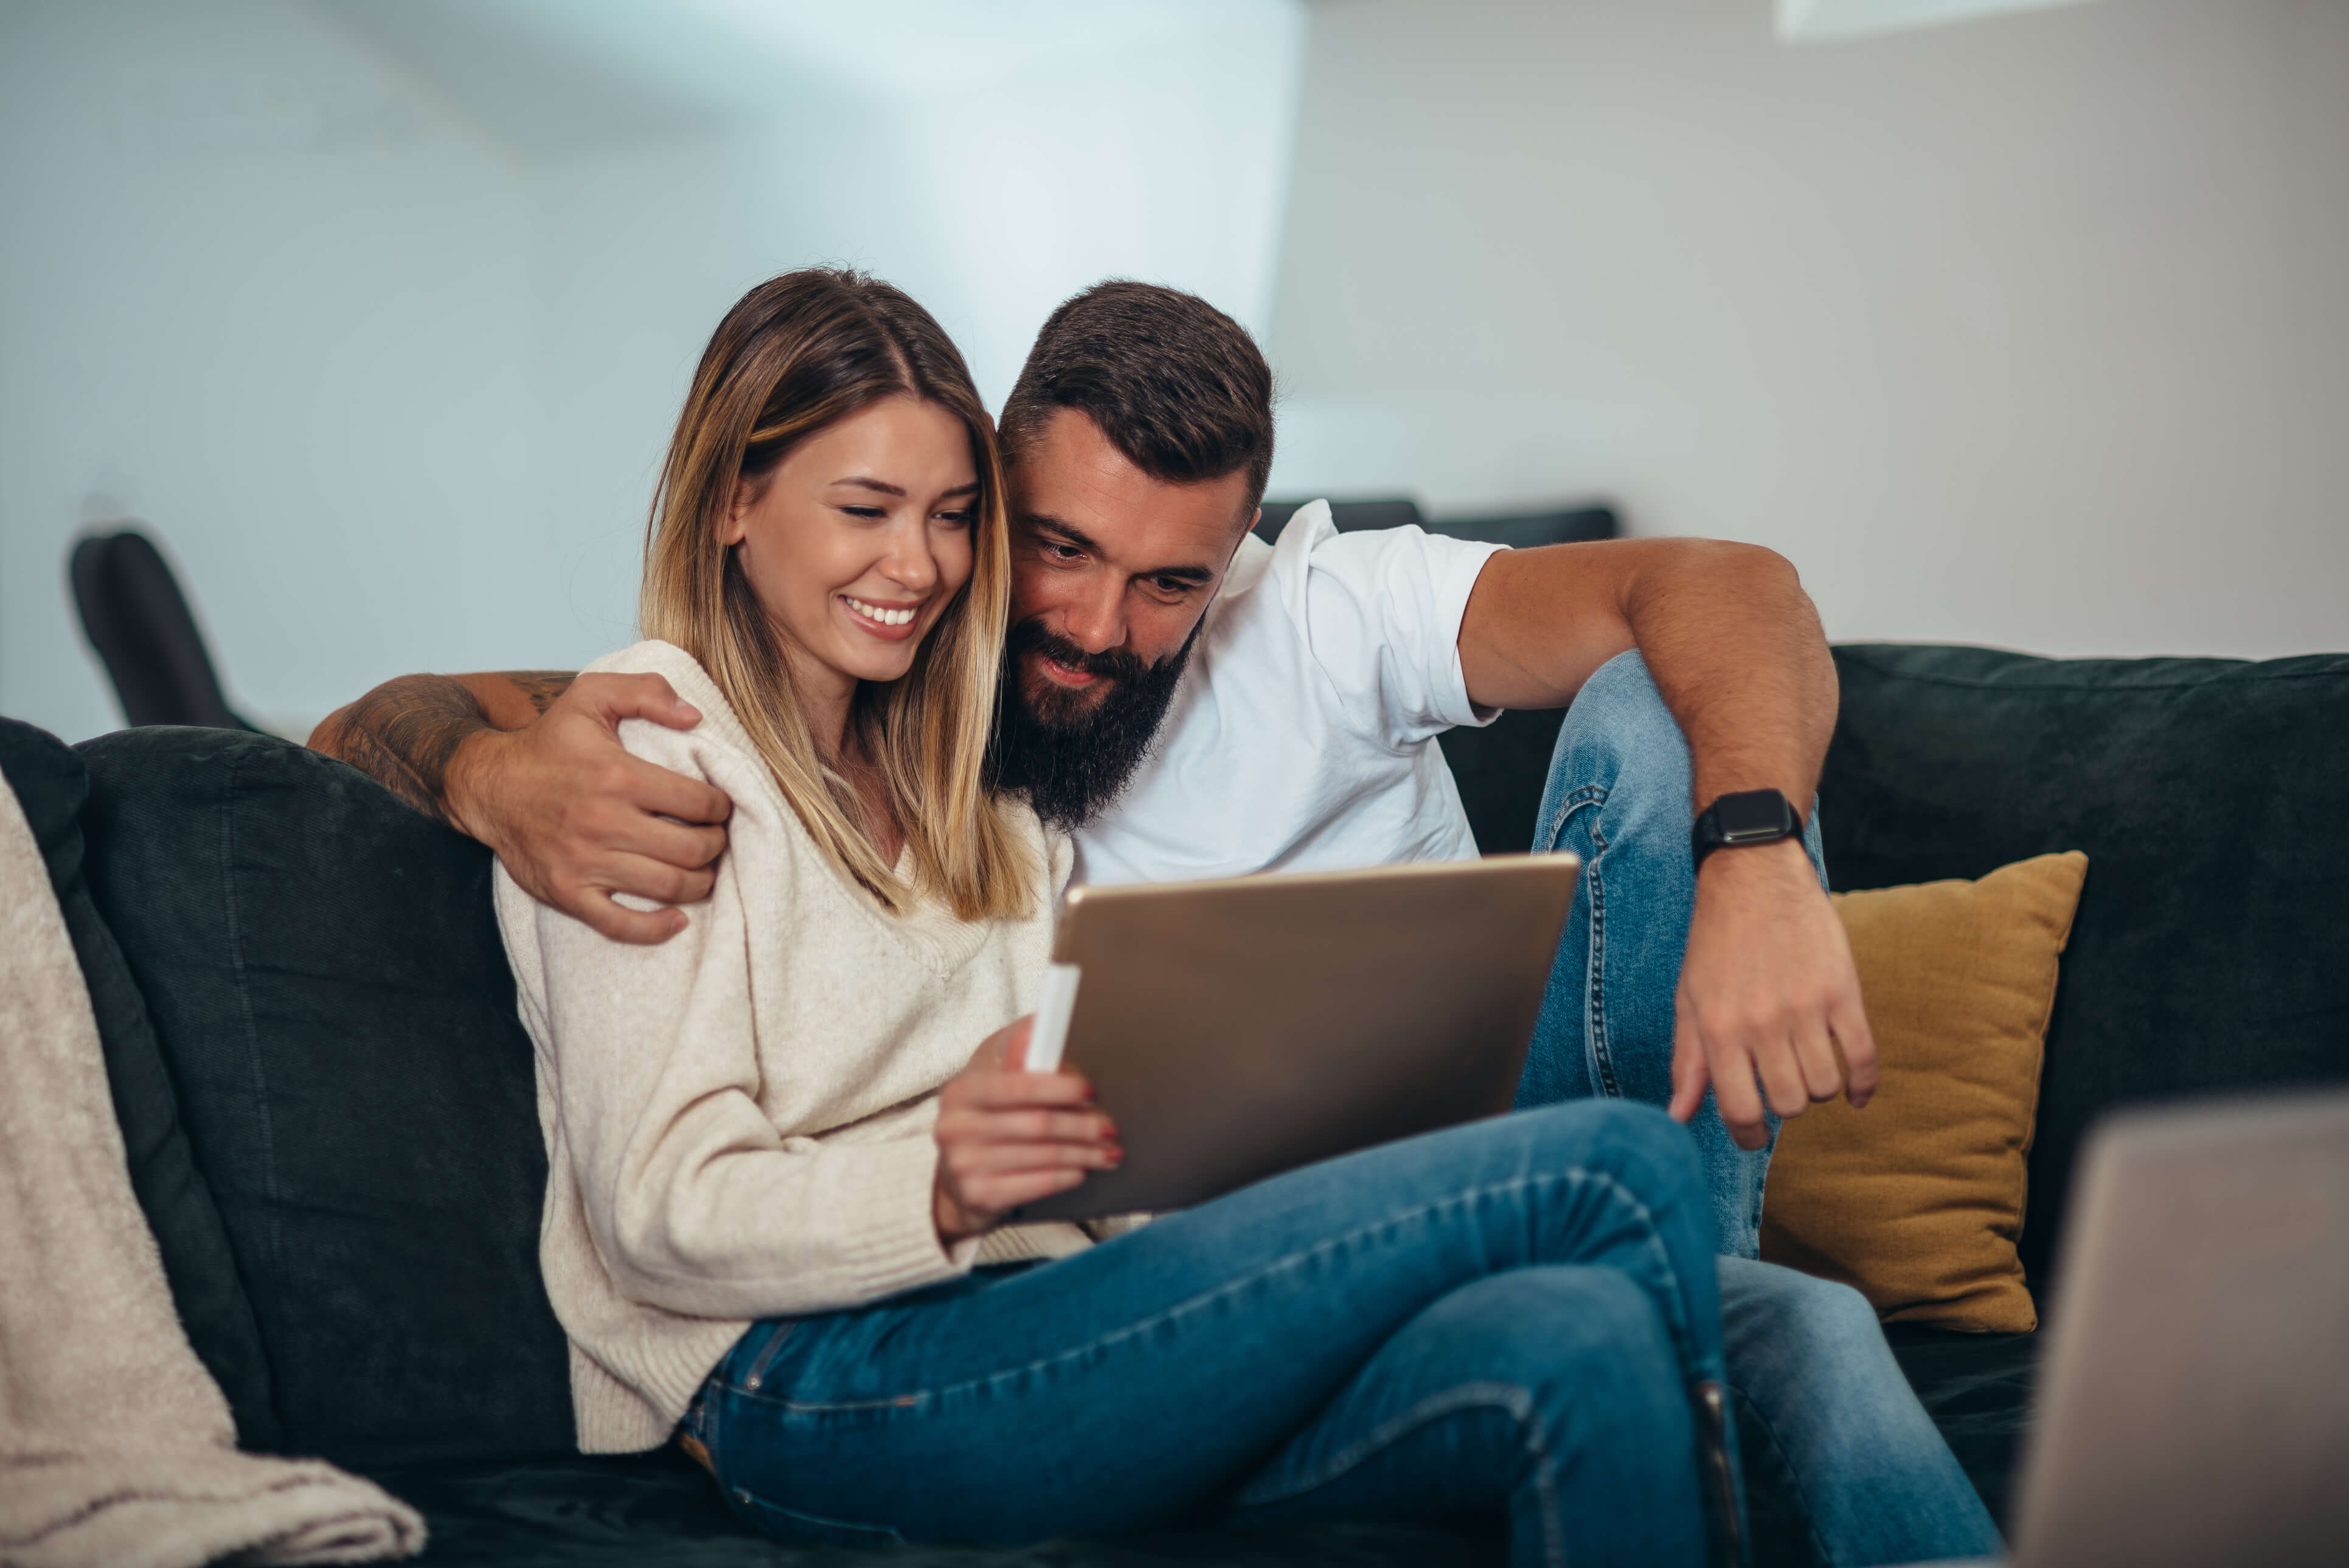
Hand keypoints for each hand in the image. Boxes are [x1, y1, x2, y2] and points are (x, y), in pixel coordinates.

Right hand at [445, 673, 732, 944]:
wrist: (487, 785)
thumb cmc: (548, 742)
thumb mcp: (591, 696)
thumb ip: (646, 693)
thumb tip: (696, 717)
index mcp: (617, 776)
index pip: (697, 802)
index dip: (721, 806)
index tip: (720, 805)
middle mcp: (603, 822)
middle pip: (691, 849)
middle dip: (716, 845)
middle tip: (715, 837)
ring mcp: (585, 863)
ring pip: (668, 887)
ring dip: (700, 883)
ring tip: (703, 868)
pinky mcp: (568, 892)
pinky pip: (621, 925)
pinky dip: (656, 928)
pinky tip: (676, 919)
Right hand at [933, 1018, 1120, 1245]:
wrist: (958, 1181)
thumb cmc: (987, 1118)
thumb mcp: (993, 1078)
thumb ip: (1016, 1050)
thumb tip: (1041, 1023)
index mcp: (961, 1091)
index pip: (1018, 1086)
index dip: (1059, 1088)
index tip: (1091, 1090)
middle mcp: (954, 1127)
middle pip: (1037, 1124)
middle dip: (1082, 1126)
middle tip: (1111, 1127)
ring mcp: (963, 1165)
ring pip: (1043, 1156)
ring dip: (1084, 1153)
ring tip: (1109, 1151)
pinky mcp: (978, 1196)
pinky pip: (1037, 1185)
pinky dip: (1067, 1176)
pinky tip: (1083, 1170)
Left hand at [1668, 838, 1877, 1150]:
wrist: (1754, 877)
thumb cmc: (1715, 942)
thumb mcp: (1690, 999)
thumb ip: (1687, 1062)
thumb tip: (1678, 1117)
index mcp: (1719, 1028)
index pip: (1740, 1110)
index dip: (1748, 1136)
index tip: (1753, 1136)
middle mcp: (1762, 1022)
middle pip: (1789, 1104)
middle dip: (1785, 1105)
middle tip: (1779, 1084)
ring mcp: (1806, 1006)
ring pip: (1825, 1086)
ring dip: (1818, 1088)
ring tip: (1805, 1067)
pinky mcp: (1843, 990)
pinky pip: (1863, 1057)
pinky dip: (1863, 1085)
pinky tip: (1856, 1094)